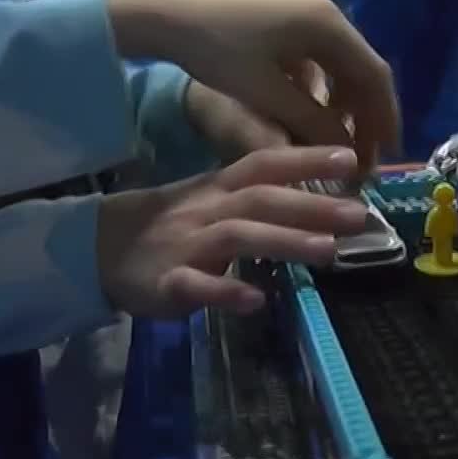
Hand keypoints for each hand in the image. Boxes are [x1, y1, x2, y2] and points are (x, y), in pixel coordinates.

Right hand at [96, 146, 367, 318]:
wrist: (98, 247)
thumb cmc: (171, 222)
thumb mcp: (213, 199)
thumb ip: (260, 197)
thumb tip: (324, 199)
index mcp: (219, 188)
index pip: (265, 165)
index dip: (306, 159)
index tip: (350, 157)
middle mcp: (207, 210)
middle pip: (261, 201)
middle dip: (311, 206)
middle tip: (358, 215)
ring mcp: (186, 245)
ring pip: (237, 237)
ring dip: (284, 242)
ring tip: (328, 251)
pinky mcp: (167, 282)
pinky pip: (196, 286)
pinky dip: (225, 292)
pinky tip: (256, 301)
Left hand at [106, 0, 398, 179]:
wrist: (169, 16)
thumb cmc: (219, 52)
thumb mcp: (268, 94)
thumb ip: (314, 123)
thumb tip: (350, 153)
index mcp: (328, 26)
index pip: (374, 76)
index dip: (384, 119)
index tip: (386, 157)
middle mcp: (327, 17)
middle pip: (363, 73)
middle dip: (367, 119)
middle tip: (366, 161)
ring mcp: (309, 19)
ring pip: (344, 71)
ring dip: (347, 110)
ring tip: (342, 148)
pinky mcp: (291, 26)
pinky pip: (324, 65)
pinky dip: (326, 95)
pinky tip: (317, 122)